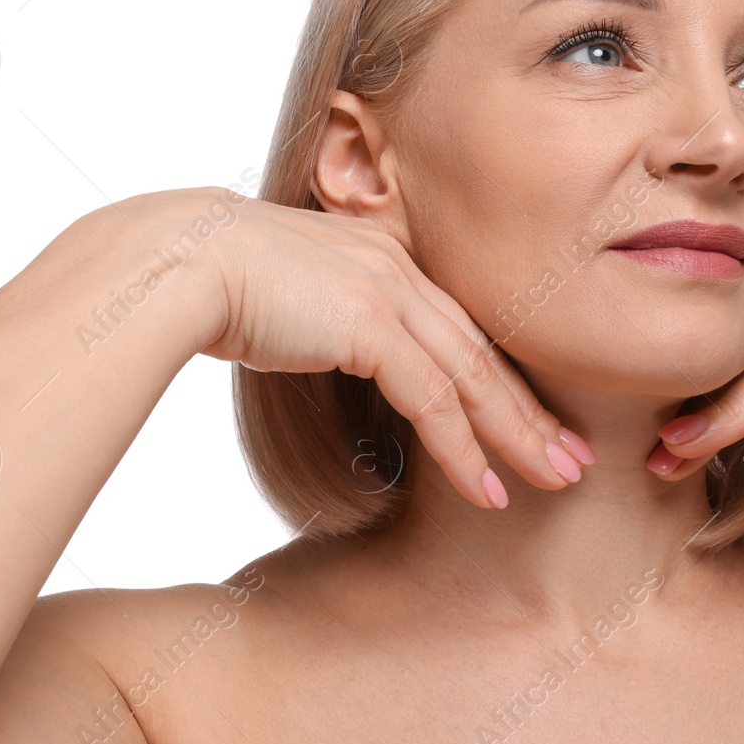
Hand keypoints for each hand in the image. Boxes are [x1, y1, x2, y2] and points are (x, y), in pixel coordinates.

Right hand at [129, 187, 589, 509]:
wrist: (170, 260)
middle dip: (531, 410)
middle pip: (481, 350)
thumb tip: (327, 343)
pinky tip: (486, 489)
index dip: (500, 380)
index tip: (534, 421)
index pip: (457, 327)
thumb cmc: (207, 281)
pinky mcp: (372, 321)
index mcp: (381, 254)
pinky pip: (435, 398)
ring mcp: (388, 289)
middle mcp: (397, 265)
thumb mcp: (285, 294)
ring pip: (472, 376)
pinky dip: (465, 449)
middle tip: (573, 457)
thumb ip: (325, 316)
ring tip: (552, 480)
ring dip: (515, 436)